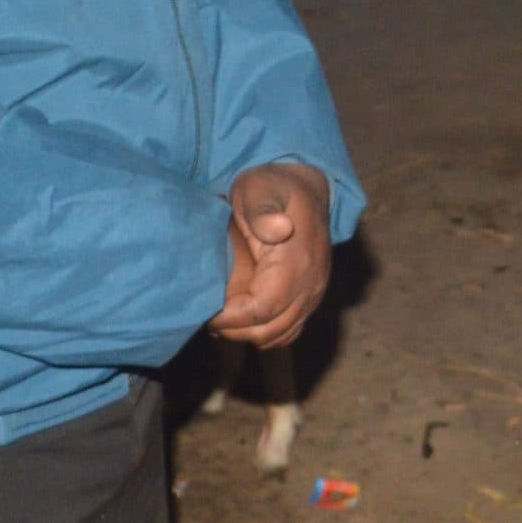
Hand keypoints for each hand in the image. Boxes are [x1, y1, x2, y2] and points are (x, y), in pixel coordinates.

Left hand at [207, 163, 333, 350]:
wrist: (306, 188)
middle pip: (271, 329)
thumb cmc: (274, 188)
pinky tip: (241, 320)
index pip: (263, 308)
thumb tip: (278, 229)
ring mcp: (314, 294)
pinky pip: (289, 330)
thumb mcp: (260, 188)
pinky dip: (264, 333)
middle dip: (235, 330)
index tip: (207, 311)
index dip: (232, 318)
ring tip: (221, 319)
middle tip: (207, 316)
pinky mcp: (311, 298)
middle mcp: (311, 284)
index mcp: (298, 261)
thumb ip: (264, 209)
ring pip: (280, 334)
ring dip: (248, 333)